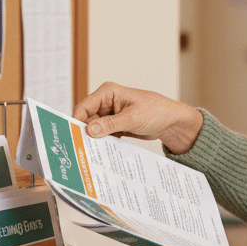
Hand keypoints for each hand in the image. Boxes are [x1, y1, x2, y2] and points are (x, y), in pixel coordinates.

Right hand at [72, 81, 203, 153]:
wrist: (172, 122)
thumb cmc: (156, 112)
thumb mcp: (132, 118)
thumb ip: (109, 124)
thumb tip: (88, 130)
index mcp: (108, 93)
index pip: (84, 107)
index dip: (77, 122)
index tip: (74, 138)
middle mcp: (106, 102)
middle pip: (86, 119)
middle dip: (85, 133)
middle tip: (84, 150)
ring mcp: (110, 114)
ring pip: (94, 128)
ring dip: (95, 139)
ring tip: (94, 153)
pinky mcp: (115, 124)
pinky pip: (103, 134)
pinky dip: (103, 142)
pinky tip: (104, 151)